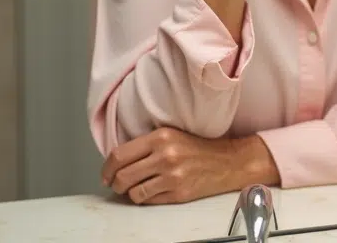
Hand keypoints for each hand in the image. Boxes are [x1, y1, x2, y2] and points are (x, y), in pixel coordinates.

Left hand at [101, 128, 276, 204]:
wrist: (230, 161)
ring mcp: (172, 176)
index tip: (107, 173)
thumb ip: (147, 144)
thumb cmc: (200, 148)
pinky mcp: (178, 194)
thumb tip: (117, 160)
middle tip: (117, 184)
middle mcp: (165, 156)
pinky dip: (145, 199)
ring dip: (129, 193)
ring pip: (133, 192)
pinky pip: (148, 201)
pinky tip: (152, 192)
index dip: (107, 168)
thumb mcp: (172, 135)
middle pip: (122, 176)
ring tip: (135, 189)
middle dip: (114, 183)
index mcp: (161, 137)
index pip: (119, 155)